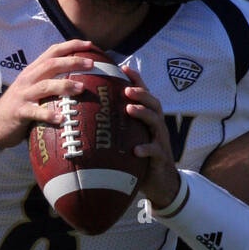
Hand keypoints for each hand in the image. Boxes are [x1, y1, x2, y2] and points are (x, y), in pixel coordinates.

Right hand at [0, 38, 97, 149]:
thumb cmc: (20, 106)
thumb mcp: (32, 88)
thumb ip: (49, 82)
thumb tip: (78, 81)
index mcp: (33, 71)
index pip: (52, 51)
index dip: (71, 45)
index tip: (89, 44)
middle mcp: (28, 79)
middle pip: (51, 64)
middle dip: (72, 61)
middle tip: (91, 64)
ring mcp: (23, 95)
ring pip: (45, 86)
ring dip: (64, 86)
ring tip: (81, 88)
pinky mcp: (19, 112)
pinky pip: (35, 112)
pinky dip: (49, 115)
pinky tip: (61, 118)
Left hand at [120, 63, 180, 208]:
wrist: (160, 182)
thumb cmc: (140, 158)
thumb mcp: (129, 139)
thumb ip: (116, 127)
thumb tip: (88, 116)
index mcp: (148, 118)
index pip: (144, 94)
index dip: (137, 80)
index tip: (123, 67)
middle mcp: (156, 125)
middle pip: (153, 103)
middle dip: (141, 93)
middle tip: (126, 89)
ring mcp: (160, 140)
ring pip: (155, 121)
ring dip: (143, 113)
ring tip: (129, 109)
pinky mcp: (160, 157)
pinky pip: (154, 150)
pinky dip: (145, 149)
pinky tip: (135, 150)